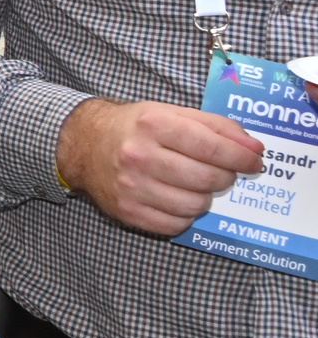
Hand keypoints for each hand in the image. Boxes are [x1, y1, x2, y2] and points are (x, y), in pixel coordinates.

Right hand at [57, 97, 263, 235]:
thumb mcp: (173, 113)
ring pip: (196, 205)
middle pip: (208, 179)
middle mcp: (140, 156)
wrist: (83, 144)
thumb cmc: (135, 127)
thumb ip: (217, 127)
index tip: (255, 161)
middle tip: (221, 172)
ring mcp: (132, 186)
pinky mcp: (127, 211)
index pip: (213, 148)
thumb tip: (255, 150)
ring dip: (204, 196)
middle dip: (225, 177)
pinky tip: (176, 198)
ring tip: (194, 184)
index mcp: (154, 125)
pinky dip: (185, 214)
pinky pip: (176, 224)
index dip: (242, 157)